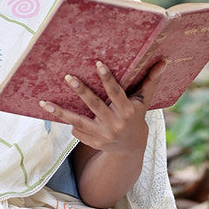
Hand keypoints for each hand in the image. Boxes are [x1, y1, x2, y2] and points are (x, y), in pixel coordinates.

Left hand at [39, 60, 164, 153]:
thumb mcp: (145, 101)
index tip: (98, 64)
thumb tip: (164, 61)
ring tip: (44, 102)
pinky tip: (58, 113)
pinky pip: (77, 130)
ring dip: (60, 112)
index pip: (116, 93)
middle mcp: (115, 124)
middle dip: (81, 91)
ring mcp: (102, 135)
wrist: (131, 148)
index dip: (108, 79)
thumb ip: (151, 81)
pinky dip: (70, 122)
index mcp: (128, 111)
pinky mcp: (93, 142)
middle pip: (95, 105)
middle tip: (68, 76)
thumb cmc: (137, 116)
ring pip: (78, 121)